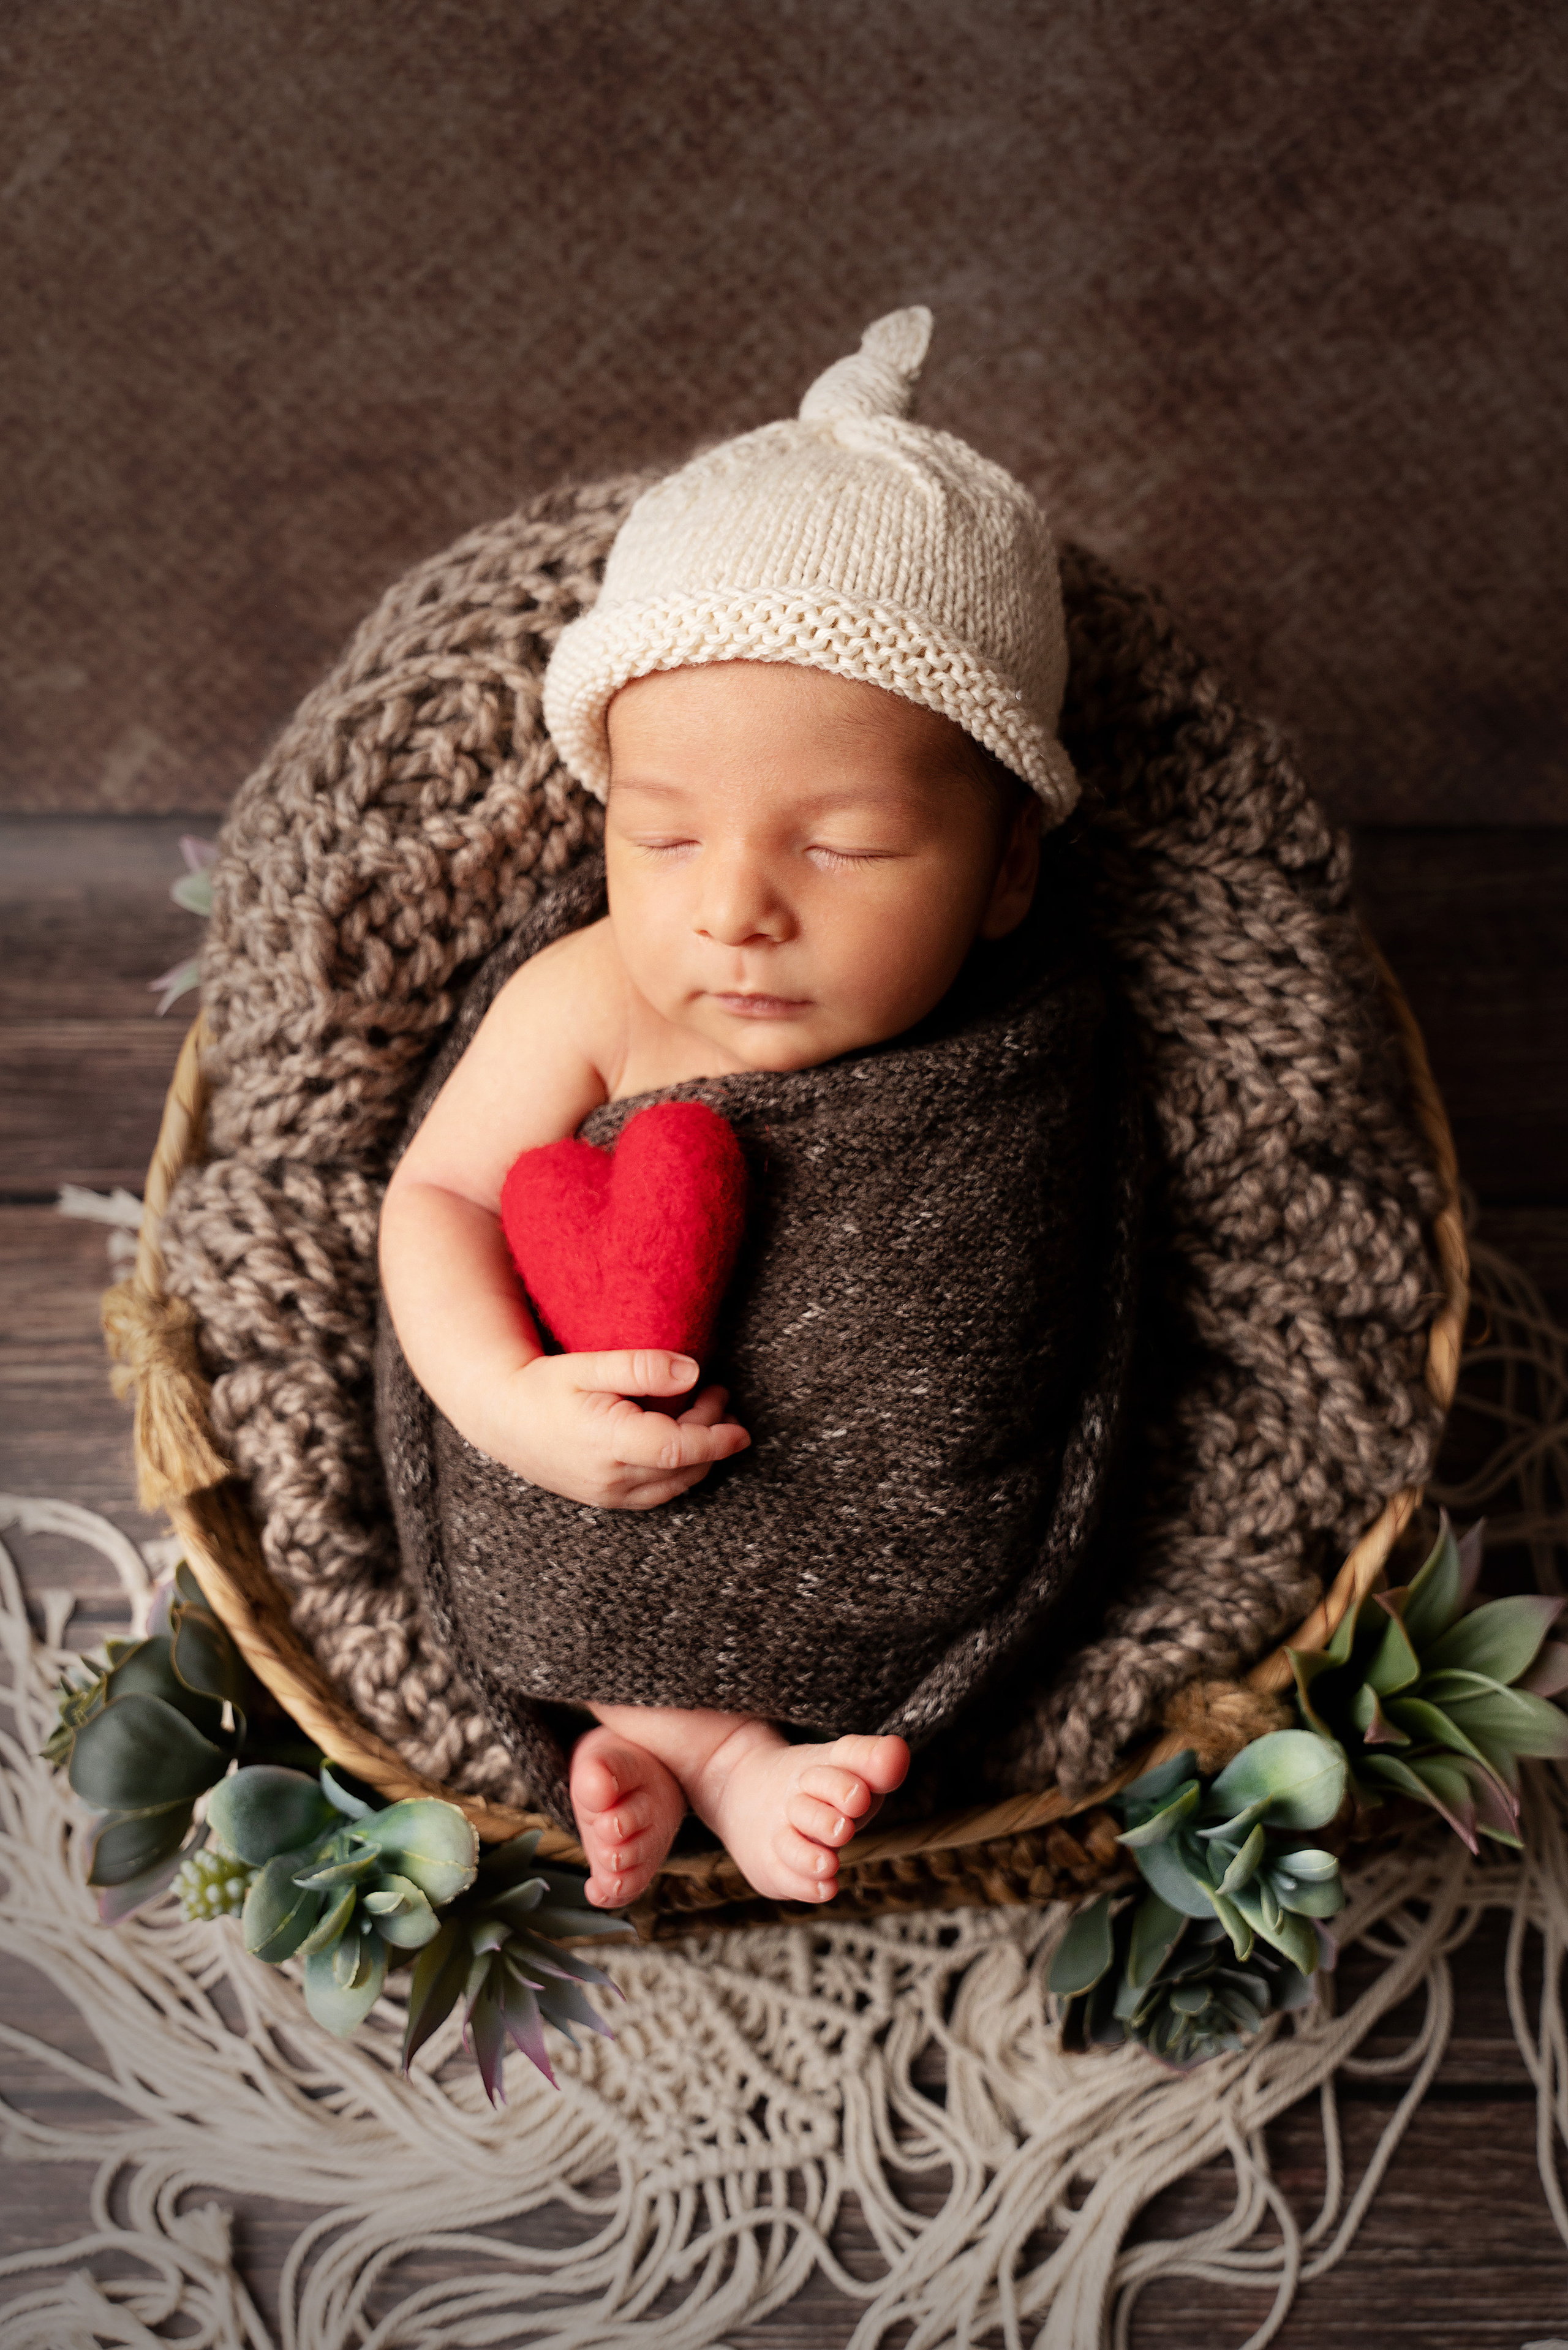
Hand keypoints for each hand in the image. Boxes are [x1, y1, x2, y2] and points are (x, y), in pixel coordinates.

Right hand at [477, 1349, 750, 1508]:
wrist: (501, 1417)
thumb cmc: (543, 1386)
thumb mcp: (588, 1365)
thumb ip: (641, 1367)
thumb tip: (693, 1371)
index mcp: (607, 1442)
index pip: (678, 1448)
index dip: (716, 1439)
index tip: (742, 1429)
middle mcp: (610, 1478)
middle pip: (682, 1466)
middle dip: (712, 1435)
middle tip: (718, 1393)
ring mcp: (607, 1495)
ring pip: (674, 1485)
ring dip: (699, 1456)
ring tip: (706, 1412)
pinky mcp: (606, 1500)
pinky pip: (657, 1494)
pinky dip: (679, 1472)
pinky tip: (681, 1440)